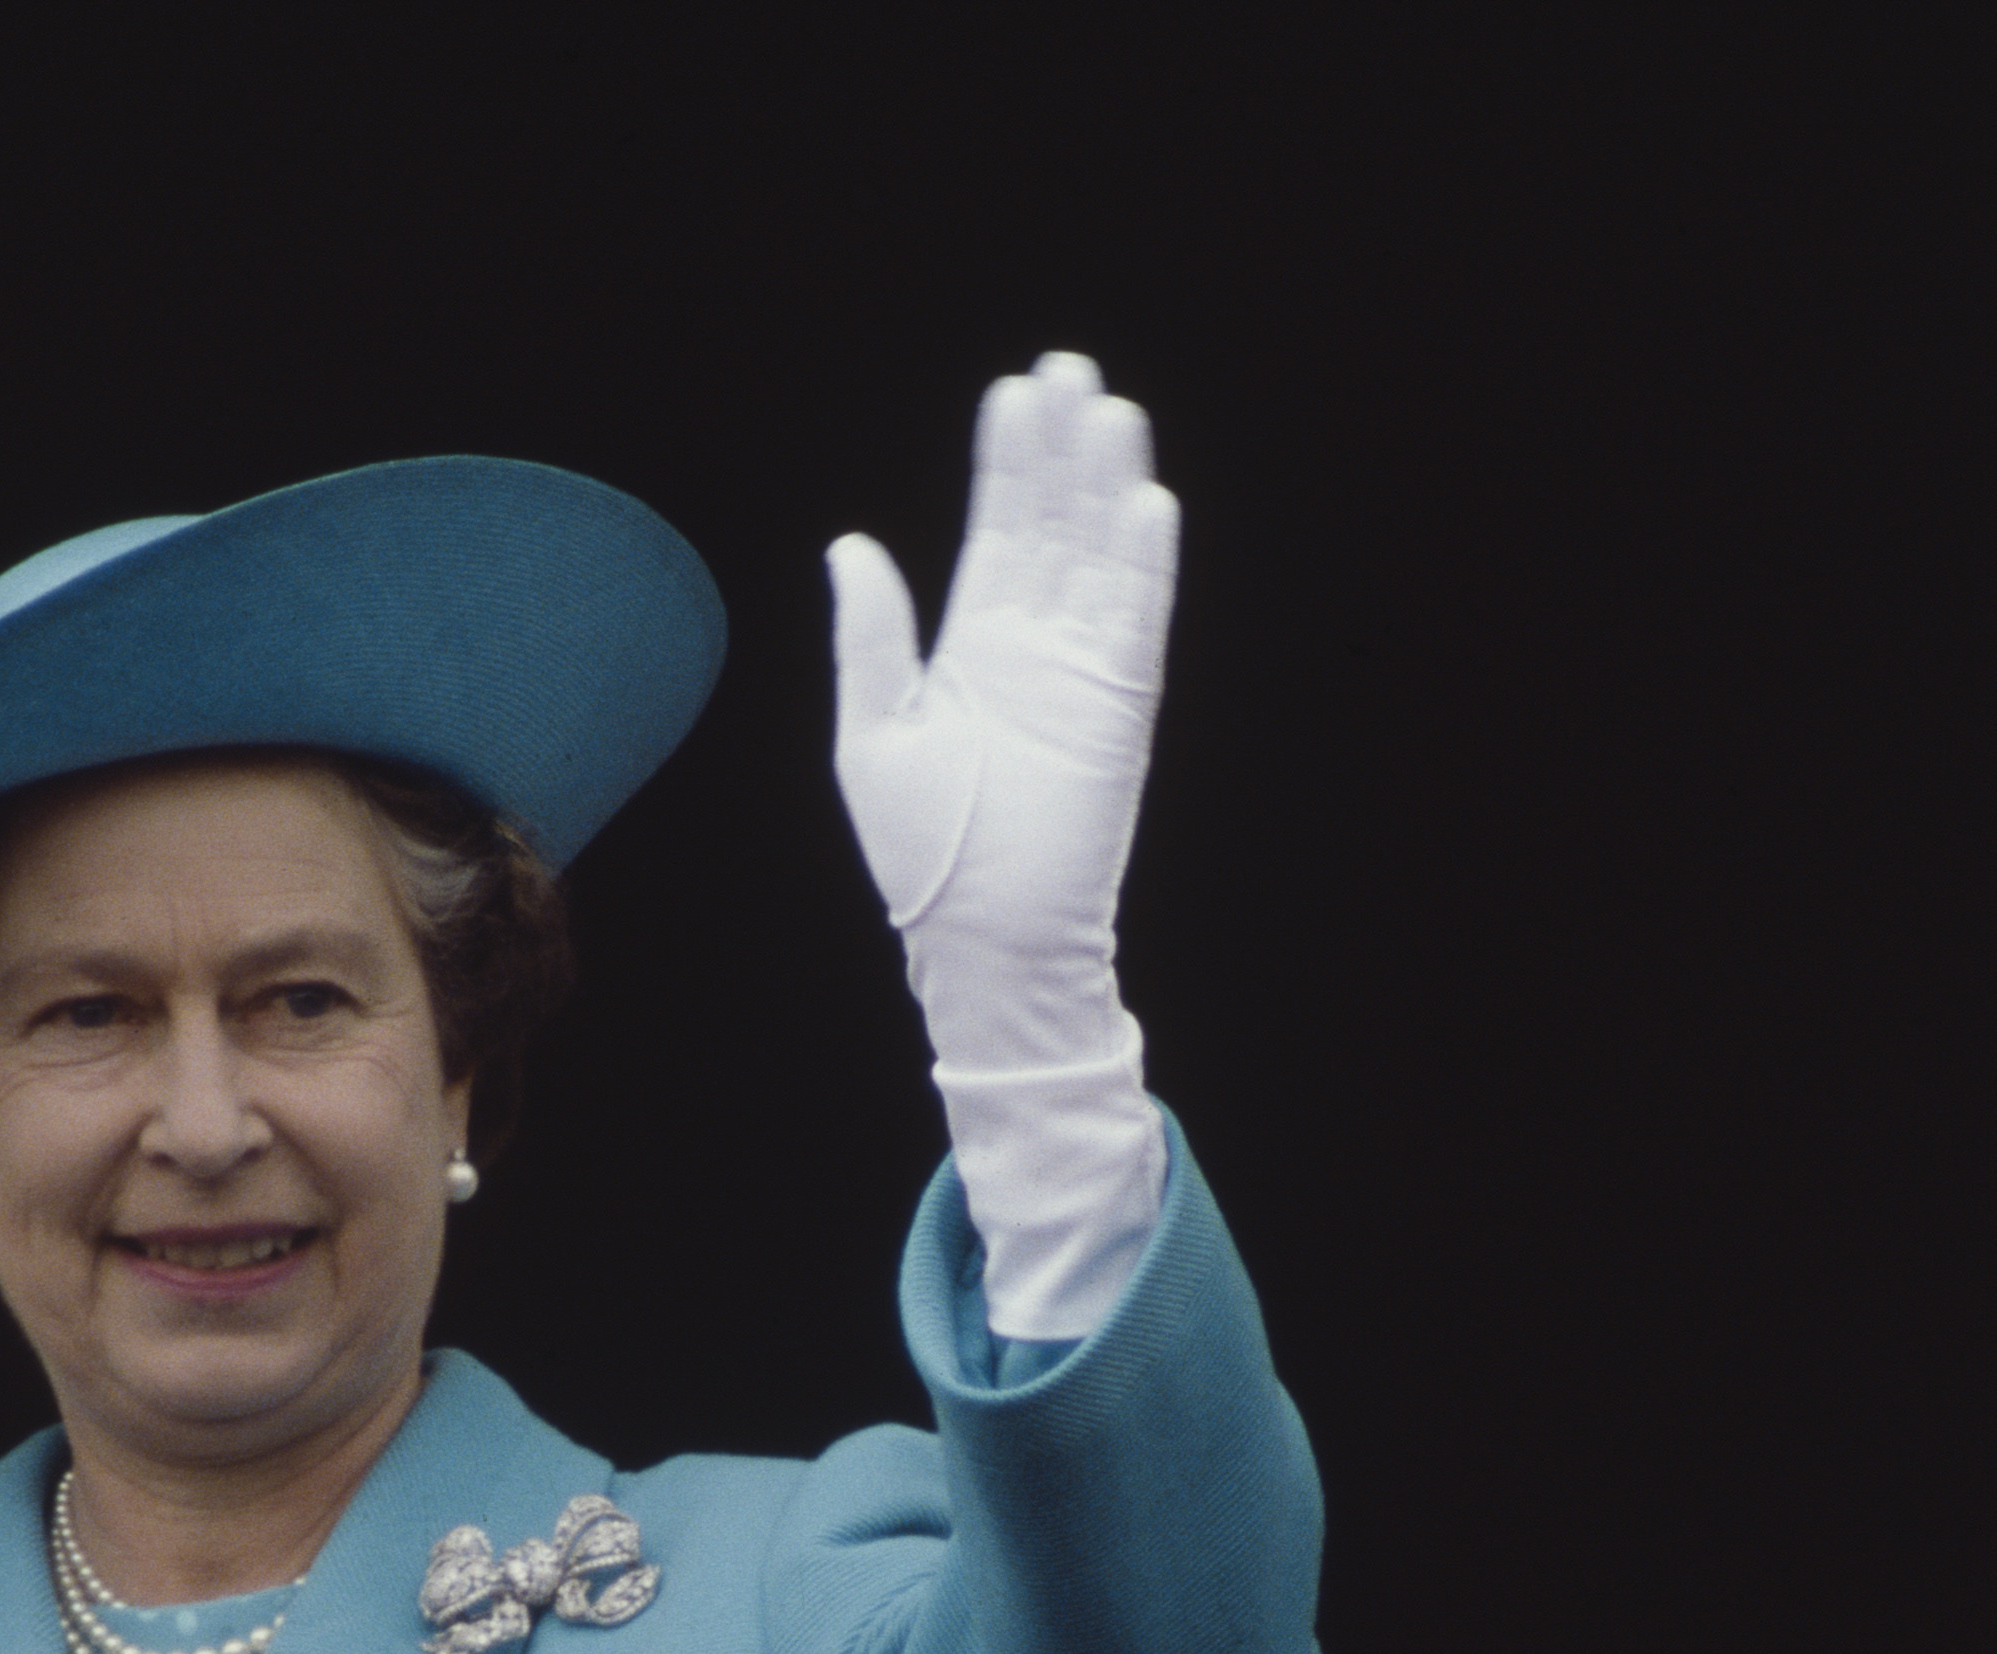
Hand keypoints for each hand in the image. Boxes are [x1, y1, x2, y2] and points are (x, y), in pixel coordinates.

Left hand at [826, 354, 1177, 1079]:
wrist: (983, 942)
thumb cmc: (925, 857)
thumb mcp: (874, 732)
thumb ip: (872, 637)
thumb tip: (851, 545)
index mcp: (973, 648)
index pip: (998, 532)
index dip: (1007, 463)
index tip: (1014, 392)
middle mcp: (1035, 649)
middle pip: (1056, 525)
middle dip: (1064, 448)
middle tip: (1072, 368)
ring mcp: (1082, 676)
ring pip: (1101, 557)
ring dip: (1108, 486)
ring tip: (1111, 410)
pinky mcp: (1120, 711)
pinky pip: (1137, 624)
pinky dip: (1143, 566)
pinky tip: (1145, 502)